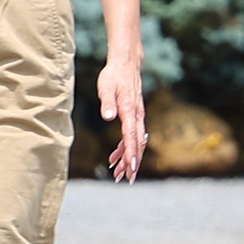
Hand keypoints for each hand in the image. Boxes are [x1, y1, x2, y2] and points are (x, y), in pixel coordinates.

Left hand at [97, 56, 145, 183]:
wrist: (126, 64)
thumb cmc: (114, 75)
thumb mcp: (106, 86)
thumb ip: (107, 102)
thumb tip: (108, 116)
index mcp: (130, 110)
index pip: (132, 136)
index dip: (131, 153)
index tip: (131, 167)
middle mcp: (137, 115)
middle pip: (137, 144)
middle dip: (133, 163)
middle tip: (127, 179)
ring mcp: (137, 116)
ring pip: (135, 142)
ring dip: (128, 159)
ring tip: (118, 174)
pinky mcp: (134, 116)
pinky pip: (131, 136)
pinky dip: (124, 149)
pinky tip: (115, 157)